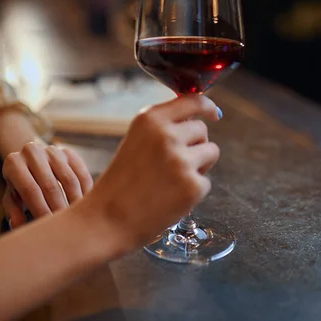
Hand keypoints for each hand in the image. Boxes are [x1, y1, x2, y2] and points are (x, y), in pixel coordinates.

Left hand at [2, 144, 93, 227]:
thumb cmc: (20, 185)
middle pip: (50, 185)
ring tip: (78, 218)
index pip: (30, 189)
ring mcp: (52, 150)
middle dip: (59, 208)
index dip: (40, 209)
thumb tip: (18, 225)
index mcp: (14, 163)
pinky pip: (82, 173)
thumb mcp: (12, 197)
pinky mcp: (69, 153)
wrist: (31, 161)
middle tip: (65, 226)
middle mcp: (33, 152)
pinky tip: (85, 206)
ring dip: (75, 201)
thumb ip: (13, 211)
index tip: (49, 226)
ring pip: (69, 179)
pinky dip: (86, 191)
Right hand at [84, 94, 219, 255]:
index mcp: (150, 119)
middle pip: (202, 130)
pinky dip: (193, 192)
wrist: (107, 220)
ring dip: (199, 165)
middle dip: (194, 145)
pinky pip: (206, 182)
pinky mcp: (192, 186)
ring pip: (210, 152)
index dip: (207, 107)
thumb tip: (199, 118)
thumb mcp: (136, 140)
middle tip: (172, 165)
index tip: (213, 114)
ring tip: (172, 180)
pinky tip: (170, 198)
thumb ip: (163, 127)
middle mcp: (167, 135)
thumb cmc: (120, 183)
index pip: (192, 100)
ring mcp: (181, 160)